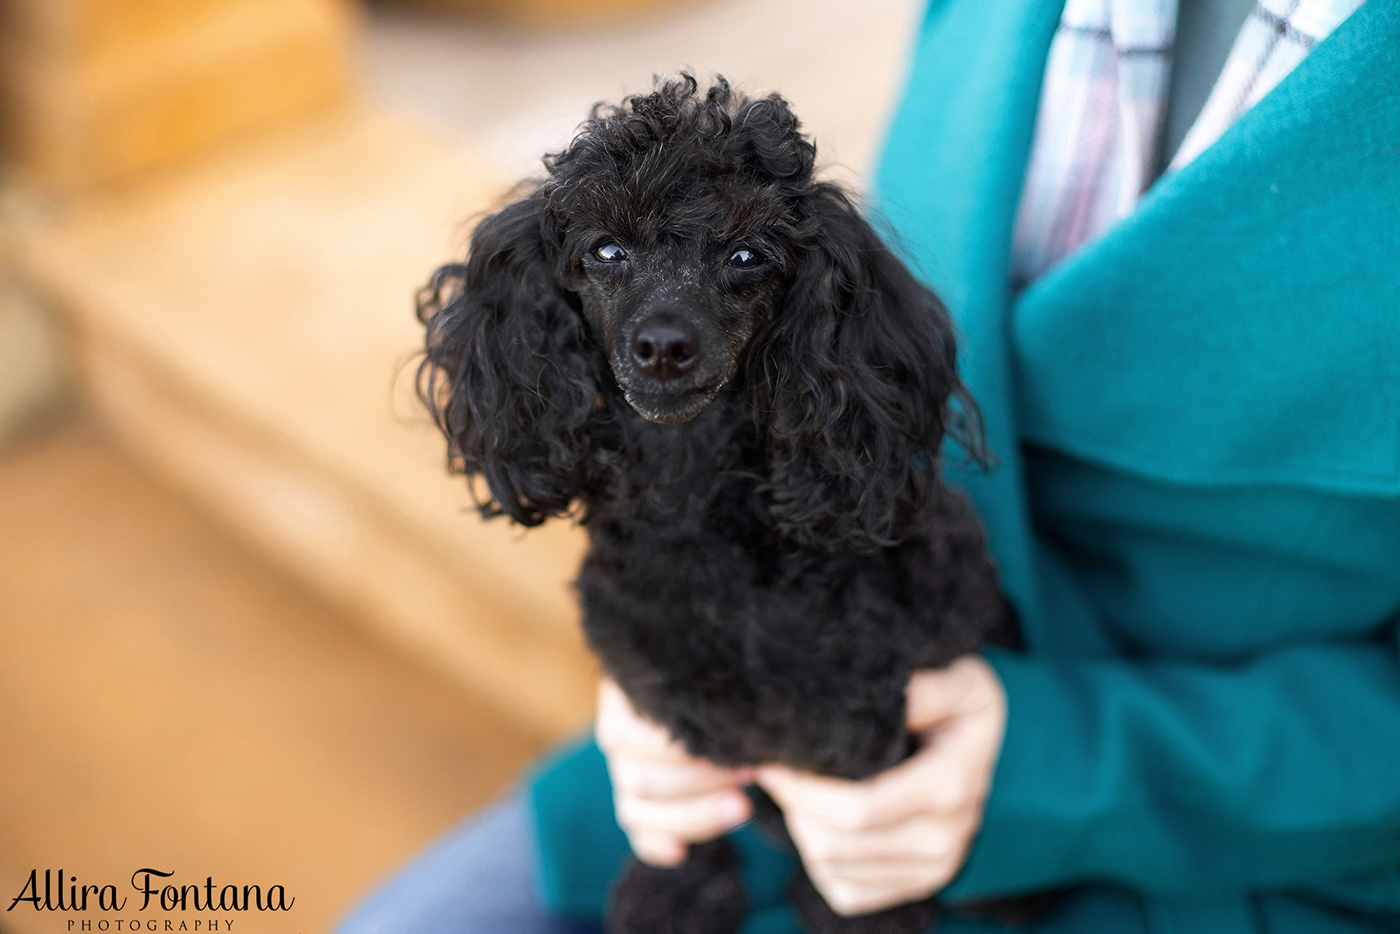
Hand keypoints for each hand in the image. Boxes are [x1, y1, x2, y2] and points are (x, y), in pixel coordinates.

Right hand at [596, 678, 753, 866]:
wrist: (706, 685)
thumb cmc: (710, 676)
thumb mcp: (702, 668)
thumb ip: (703, 689)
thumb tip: (739, 716)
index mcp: (622, 700)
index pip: (627, 737)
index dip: (676, 749)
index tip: (729, 745)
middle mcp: (618, 741)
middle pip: (639, 780)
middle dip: (698, 784)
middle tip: (749, 773)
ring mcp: (625, 775)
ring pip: (637, 812)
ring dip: (693, 815)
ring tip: (742, 807)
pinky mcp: (640, 807)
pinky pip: (639, 834)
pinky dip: (657, 844)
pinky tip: (680, 852)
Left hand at [756, 656, 1006, 916]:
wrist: (1009, 761)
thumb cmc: (967, 716)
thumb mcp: (962, 686)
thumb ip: (925, 689)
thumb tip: (885, 693)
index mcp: (946, 787)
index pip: (857, 808)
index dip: (803, 788)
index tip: (777, 758)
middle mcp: (940, 838)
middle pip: (835, 843)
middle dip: (794, 805)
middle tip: (781, 770)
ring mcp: (930, 869)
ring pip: (832, 869)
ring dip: (803, 830)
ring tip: (802, 790)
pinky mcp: (917, 886)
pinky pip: (845, 893)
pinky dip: (821, 863)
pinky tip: (823, 824)